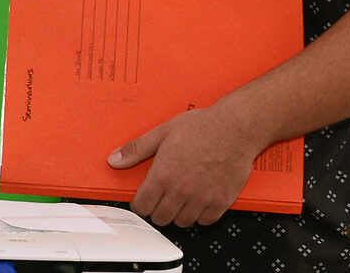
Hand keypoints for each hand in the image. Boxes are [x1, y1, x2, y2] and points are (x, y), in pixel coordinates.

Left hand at [107, 105, 260, 226]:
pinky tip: (198, 200)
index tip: (143, 198)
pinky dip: (200, 215)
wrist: (236, 128)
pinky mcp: (222, 202)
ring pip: (182, 222)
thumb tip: (114, 160)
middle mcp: (182, 191)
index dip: (139, 203)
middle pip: (160, 218)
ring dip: (178, 214)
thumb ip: (136, 149)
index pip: (142, 207)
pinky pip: (205, 221)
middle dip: (157, 210)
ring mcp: (203, 199)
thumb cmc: (201, 126)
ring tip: (180, 198)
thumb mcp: (162, 132)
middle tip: (161, 198)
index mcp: (163, 175)